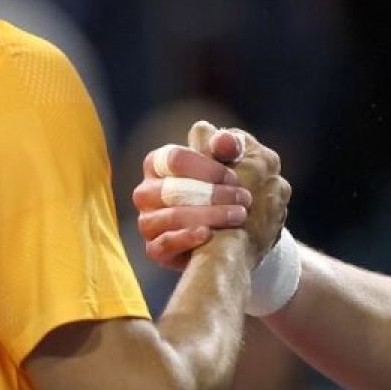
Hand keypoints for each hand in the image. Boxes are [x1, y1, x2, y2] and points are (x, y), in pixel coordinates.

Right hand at [133, 121, 290, 270]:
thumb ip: (230, 147)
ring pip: (171, 216)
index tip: (234, 177)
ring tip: (239, 215)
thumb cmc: (225, 189)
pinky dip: (186, 238)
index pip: (175, 158)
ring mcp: (148, 222)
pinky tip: (208, 234)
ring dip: (209, 215)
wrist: (230, 234)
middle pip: (171, 189)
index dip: (207, 167)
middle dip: (212, 194)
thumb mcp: (232, 163)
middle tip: (244, 198)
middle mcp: (146, 192)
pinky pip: (163, 244)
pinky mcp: (154, 249)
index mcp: (158, 163)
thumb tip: (224, 140)